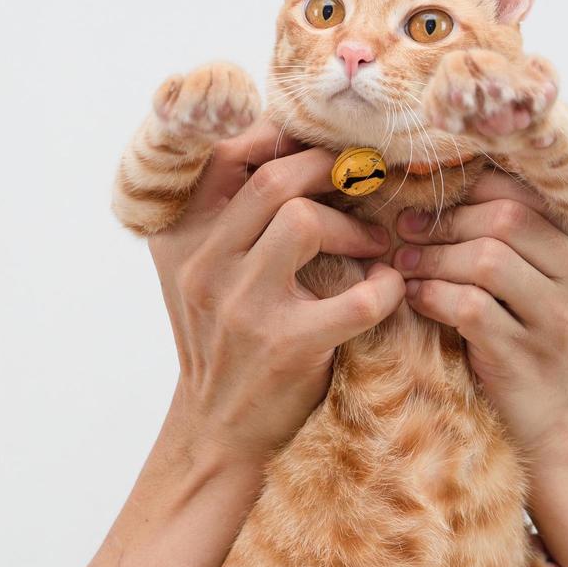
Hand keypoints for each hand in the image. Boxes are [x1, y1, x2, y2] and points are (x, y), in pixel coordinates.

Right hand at [150, 119, 403, 466]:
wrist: (218, 429)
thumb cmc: (224, 339)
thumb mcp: (202, 270)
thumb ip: (228, 213)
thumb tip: (291, 139)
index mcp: (180, 236)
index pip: (226, 155)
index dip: (283, 137)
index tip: (323, 146)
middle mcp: (202, 265)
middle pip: (271, 179)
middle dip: (331, 170)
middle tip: (364, 181)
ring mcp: (241, 305)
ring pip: (304, 221)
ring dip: (355, 227)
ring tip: (375, 243)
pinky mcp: (285, 346)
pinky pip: (356, 296)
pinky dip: (386, 287)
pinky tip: (387, 288)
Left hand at [392, 172, 567, 454]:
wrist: (560, 423)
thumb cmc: (541, 337)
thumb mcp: (552, 277)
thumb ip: (523, 228)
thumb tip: (450, 171)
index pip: (528, 188)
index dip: (470, 187)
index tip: (431, 197)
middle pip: (504, 217)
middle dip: (445, 222)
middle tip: (407, 231)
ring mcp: (562, 316)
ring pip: (484, 258)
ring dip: (432, 258)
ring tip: (406, 264)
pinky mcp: (526, 353)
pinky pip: (467, 305)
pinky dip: (432, 296)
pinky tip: (417, 297)